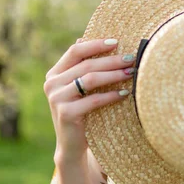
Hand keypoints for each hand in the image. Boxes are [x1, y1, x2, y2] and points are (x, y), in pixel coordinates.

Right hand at [43, 38, 135, 163]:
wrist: (72, 145)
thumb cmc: (81, 111)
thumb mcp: (79, 88)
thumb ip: (81, 66)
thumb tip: (85, 37)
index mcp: (54, 73)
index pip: (75, 51)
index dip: (95, 44)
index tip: (117, 42)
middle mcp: (52, 84)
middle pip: (86, 64)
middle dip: (112, 60)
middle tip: (131, 58)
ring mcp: (57, 99)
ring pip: (90, 79)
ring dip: (113, 74)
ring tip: (131, 73)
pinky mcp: (66, 113)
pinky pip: (93, 100)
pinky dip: (111, 95)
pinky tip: (125, 94)